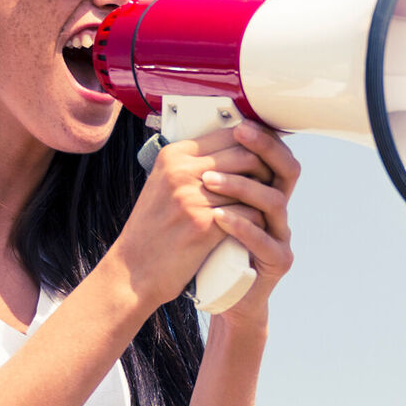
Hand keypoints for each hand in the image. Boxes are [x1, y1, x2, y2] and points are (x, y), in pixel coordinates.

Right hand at [108, 121, 298, 316]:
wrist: (134, 270)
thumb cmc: (151, 230)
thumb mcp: (163, 185)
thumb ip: (191, 166)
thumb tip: (230, 151)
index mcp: (173, 156)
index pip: (228, 134)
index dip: (253, 145)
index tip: (264, 157)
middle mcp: (182, 171)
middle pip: (244, 154)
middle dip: (264, 168)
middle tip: (271, 182)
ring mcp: (192, 198)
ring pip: (250, 184)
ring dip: (264, 195)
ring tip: (267, 204)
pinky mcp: (203, 226)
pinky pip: (248, 213)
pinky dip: (257, 220)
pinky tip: (257, 226)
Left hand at [196, 121, 299, 328]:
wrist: (222, 295)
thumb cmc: (211, 249)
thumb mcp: (208, 207)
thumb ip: (210, 180)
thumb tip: (189, 141)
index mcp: (264, 192)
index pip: (273, 155)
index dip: (260, 136)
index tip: (236, 122)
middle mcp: (278, 211)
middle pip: (286, 170)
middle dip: (262, 149)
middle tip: (238, 136)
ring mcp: (281, 236)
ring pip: (275, 201)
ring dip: (242, 186)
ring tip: (209, 181)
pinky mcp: (277, 261)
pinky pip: (264, 240)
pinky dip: (241, 226)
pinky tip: (219, 218)